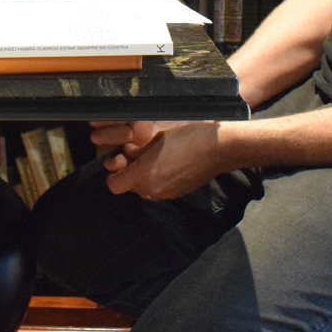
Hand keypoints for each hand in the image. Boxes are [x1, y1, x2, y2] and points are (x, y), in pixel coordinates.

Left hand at [103, 121, 228, 201]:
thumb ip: (137, 151)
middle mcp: (152, 189)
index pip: (114, 184)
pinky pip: (158, 190)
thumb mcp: (155, 139)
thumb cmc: (186, 137)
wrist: (217, 149)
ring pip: (143, 190)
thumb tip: (127, 155)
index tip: (119, 160)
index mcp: (144, 174)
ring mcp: (166, 194)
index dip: (113, 173)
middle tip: (136, 157)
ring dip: (143, 178)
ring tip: (153, 160)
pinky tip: (167, 165)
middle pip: (128, 188)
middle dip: (128, 174)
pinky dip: (157, 180)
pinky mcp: (177, 194)